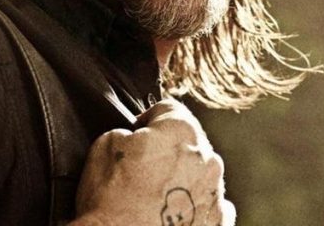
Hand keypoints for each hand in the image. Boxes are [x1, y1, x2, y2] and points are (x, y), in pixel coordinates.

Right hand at [72, 99, 235, 225]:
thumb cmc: (110, 199)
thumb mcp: (106, 144)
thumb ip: (132, 131)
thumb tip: (139, 139)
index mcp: (183, 131)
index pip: (168, 109)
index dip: (146, 120)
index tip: (136, 135)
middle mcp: (208, 160)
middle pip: (188, 142)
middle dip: (168, 151)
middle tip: (140, 170)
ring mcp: (216, 194)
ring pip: (199, 175)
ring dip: (181, 179)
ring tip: (151, 197)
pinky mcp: (217, 224)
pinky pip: (206, 205)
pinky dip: (191, 207)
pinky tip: (166, 214)